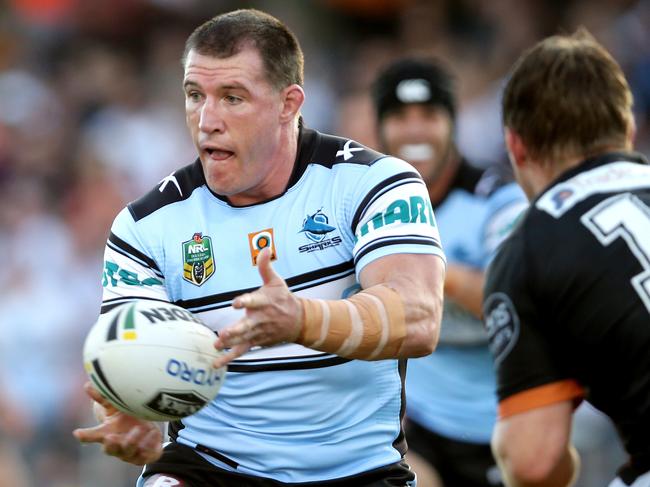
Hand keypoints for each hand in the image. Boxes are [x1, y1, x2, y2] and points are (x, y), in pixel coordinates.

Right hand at [73, 382, 162, 464]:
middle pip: (109, 449)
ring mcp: (130, 453)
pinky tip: (154, 433)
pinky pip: (147, 455)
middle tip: (110, 436)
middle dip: (110, 444)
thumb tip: (88, 384)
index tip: (77, 433)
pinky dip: (150, 445)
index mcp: (107, 433)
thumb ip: (103, 397)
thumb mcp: (116, 406)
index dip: (85, 436)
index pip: (93, 436)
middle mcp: (117, 445)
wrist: (147, 429)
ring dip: (132, 441)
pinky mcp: (145, 456)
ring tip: (139, 428)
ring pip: (128, 452)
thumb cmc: (126, 416)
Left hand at [213, 248, 302, 366]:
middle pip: (247, 325)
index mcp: (264, 302)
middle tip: (224, 334)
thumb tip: (264, 248)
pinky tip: (216, 363)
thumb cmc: (284, 298)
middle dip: (236, 330)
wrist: (300, 321)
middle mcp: (260, 318)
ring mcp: (258, 332)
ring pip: (243, 339)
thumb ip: (266, 266)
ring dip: (230, 343)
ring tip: (217, 345)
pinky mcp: (256, 341)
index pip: (253, 301)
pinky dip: (229, 358)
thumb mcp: (276, 281)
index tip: (236, 303)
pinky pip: (242, 351)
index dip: (244, 301)